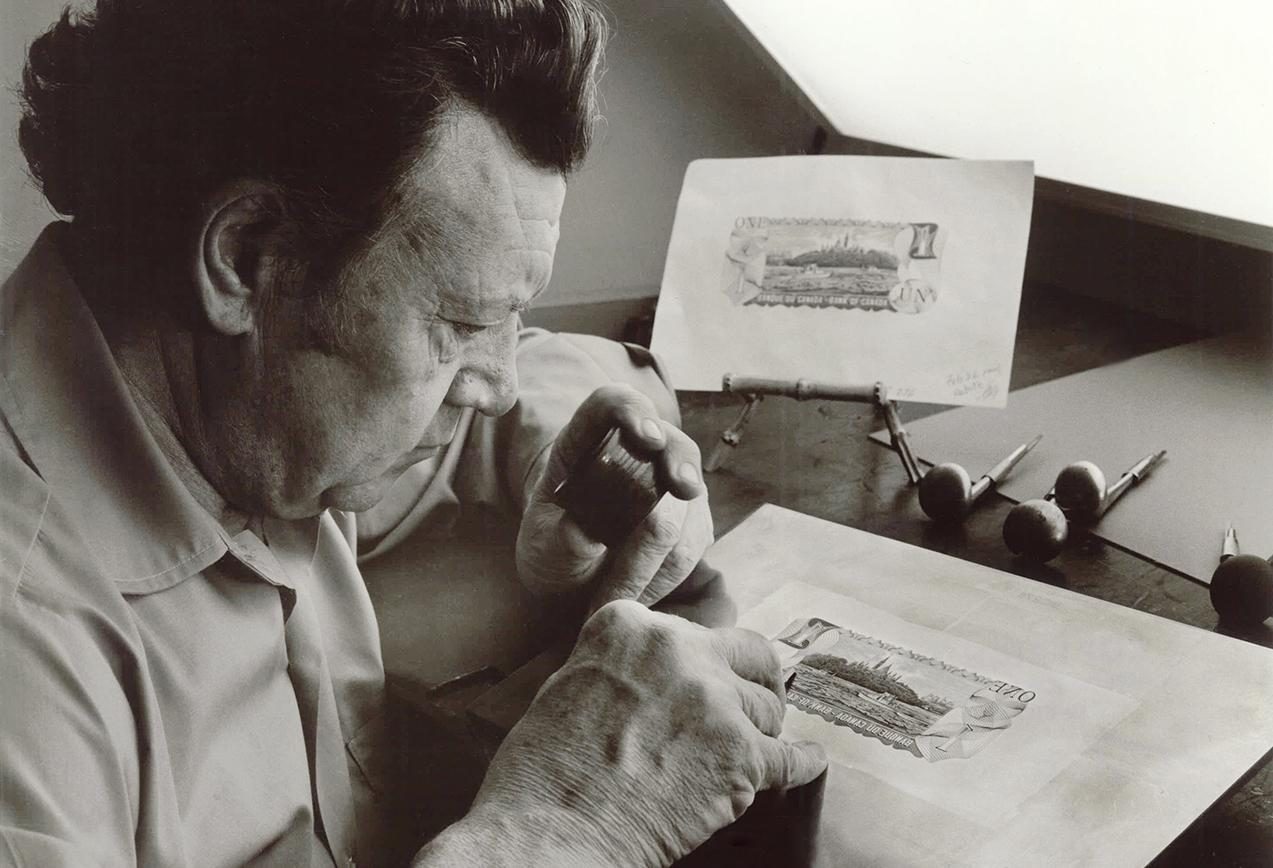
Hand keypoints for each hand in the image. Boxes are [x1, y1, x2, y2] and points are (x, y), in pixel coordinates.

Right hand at [467, 601, 827, 866]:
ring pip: (768, 706)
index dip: (696, 602)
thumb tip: (647, 665)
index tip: (693, 541)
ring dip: (762, 732)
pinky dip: (801, 763)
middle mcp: (676, 649)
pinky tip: (808, 762)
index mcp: (628, 625)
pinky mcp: (740, 755)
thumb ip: (616, 658)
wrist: (551, 832)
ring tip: (743, 754)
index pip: (679, 600)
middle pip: (749, 652)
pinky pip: (791, 757)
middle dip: (752, 682)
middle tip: (747, 708)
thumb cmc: (545, 773)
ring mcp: (713, 700)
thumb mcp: (566, 684)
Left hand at [516, 384, 713, 609]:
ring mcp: (671, 484)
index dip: (633, 412)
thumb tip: (583, 532)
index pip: (613, 405)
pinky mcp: (692, 519)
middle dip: (679, 469)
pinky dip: (669, 573)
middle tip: (683, 488)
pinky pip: (696, 542)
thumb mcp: (541, 547)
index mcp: (588, 441)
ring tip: (613, 595)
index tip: (647, 437)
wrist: (575, 577)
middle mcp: (639, 453)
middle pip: (673, 446)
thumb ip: (559, 538)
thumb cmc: (553, 550)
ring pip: (689, 505)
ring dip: (658, 554)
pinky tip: (637, 593)